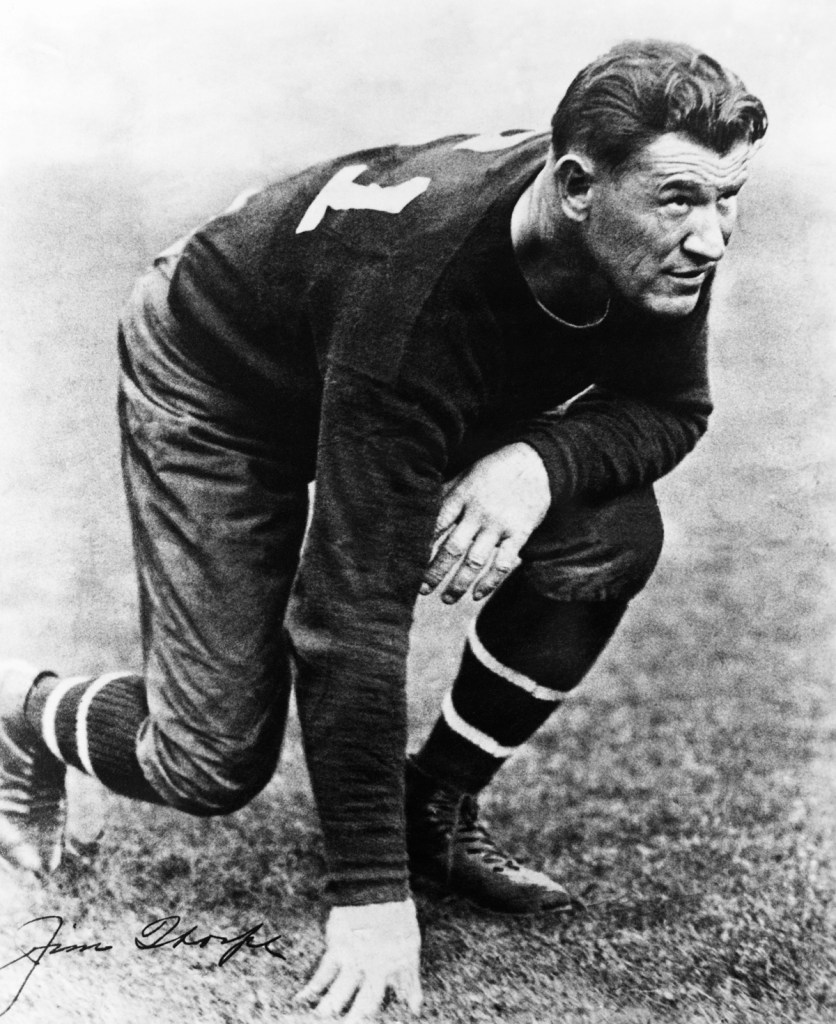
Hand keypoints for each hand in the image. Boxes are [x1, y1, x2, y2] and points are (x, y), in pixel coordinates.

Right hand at [294, 899, 421, 1021]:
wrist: (376, 887)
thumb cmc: (397, 919)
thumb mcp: (410, 949)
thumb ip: (410, 981)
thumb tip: (414, 1009)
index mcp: (393, 969)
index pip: (388, 1002)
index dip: (378, 1017)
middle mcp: (373, 968)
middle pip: (363, 1005)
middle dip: (354, 1020)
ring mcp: (353, 958)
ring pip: (339, 992)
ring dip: (329, 1008)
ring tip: (320, 1018)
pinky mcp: (336, 947)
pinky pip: (322, 974)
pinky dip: (312, 988)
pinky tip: (302, 999)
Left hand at [421, 442, 550, 603]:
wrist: (534, 463)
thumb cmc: (492, 471)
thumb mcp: (464, 476)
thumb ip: (444, 495)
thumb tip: (417, 510)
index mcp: (460, 496)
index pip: (435, 526)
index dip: (421, 548)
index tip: (408, 566)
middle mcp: (478, 512)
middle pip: (452, 548)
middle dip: (435, 572)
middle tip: (423, 590)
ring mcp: (499, 524)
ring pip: (475, 561)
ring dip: (459, 583)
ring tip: (447, 598)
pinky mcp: (519, 533)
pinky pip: (503, 563)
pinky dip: (490, 582)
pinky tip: (477, 595)